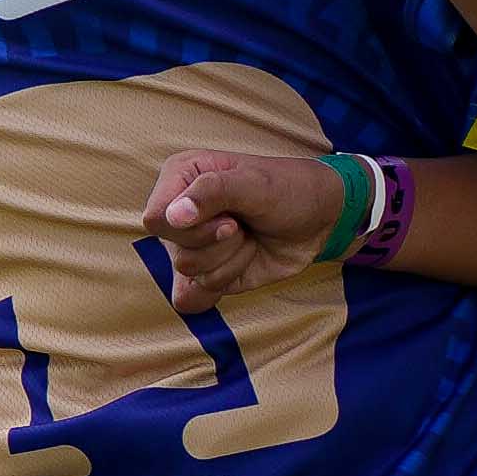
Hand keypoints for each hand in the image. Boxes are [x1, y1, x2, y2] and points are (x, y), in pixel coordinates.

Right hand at [144, 148, 345, 312]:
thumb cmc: (289, 189)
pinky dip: (222, 283)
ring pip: (188, 272)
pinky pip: (191, 297)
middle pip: (174, 249)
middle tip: (243, 225)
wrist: (319, 220)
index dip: (192, 228)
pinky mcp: (205, 272)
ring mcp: (192, 244)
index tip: (230, 218)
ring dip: (231, 260)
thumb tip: (173, 216)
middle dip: (219, 244)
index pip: (157, 218)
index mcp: (181, 177)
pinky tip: (243, 264)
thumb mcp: (256, 183)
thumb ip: (212, 192)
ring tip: (250, 238)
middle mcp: (179, 212)